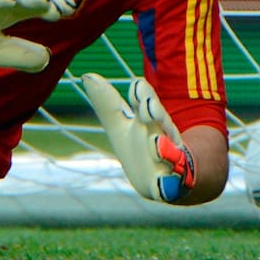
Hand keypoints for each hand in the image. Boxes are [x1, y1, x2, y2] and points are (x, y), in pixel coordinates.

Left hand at [79, 73, 196, 202]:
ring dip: (162, 148)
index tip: (137, 85)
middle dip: (154, 114)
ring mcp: (170, 161)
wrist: (164, 181)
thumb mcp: (122, 124)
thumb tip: (86, 74)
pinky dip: (168, 183)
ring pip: (169, 153)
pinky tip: (161, 184)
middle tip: (147, 107)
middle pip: (160, 124)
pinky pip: (173, 184)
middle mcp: (163, 137)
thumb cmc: (140, 146)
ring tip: (155, 142)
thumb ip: (108, 103)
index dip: (142, 95)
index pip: (147, 103)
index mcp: (150, 121)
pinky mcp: (172, 184)